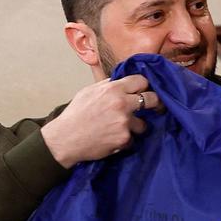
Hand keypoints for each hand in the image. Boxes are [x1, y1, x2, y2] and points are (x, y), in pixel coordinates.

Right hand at [41, 74, 162, 167]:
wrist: (66, 138)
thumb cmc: (76, 114)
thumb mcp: (89, 91)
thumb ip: (108, 85)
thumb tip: (122, 80)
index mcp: (113, 89)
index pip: (141, 80)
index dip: (144, 86)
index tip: (144, 91)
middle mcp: (122, 103)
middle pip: (152, 99)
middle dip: (154, 103)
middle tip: (153, 107)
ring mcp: (125, 122)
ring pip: (143, 123)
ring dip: (135, 126)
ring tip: (119, 128)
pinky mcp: (125, 139)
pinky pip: (132, 138)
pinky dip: (125, 139)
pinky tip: (112, 138)